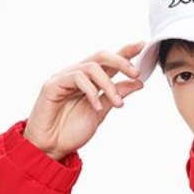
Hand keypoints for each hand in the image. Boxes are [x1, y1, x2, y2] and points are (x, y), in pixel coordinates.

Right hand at [22, 41, 146, 160]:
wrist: (50, 148)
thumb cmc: (70, 131)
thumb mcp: (101, 113)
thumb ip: (116, 96)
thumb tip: (138, 82)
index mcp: (89, 82)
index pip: (108, 62)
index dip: (124, 51)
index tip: (142, 45)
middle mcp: (77, 76)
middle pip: (101, 57)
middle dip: (121, 61)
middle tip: (136, 73)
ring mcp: (64, 78)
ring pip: (91, 67)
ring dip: (109, 85)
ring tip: (118, 104)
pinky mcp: (53, 84)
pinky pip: (76, 78)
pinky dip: (91, 92)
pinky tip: (97, 107)